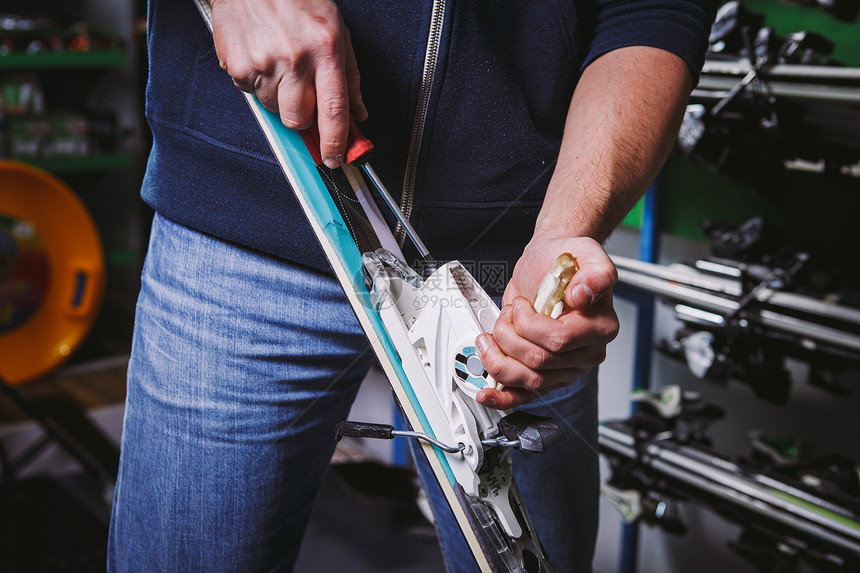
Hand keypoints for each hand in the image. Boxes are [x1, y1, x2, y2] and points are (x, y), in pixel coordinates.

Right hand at [210, 0, 366, 167]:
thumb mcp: (338, 31)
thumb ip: (350, 77)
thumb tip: (358, 113)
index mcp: (325, 50)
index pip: (334, 112)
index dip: (336, 142)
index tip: (337, 158)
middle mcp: (295, 59)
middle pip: (299, 120)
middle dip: (303, 117)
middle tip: (302, 94)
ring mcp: (264, 63)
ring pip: (274, 109)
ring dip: (279, 97)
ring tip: (281, 64)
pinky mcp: (239, 65)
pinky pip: (251, 93)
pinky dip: (258, 83)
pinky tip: (263, 58)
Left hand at [475, 237, 618, 408]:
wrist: (551, 265)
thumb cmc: (566, 261)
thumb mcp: (586, 255)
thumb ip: (594, 275)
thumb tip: (583, 294)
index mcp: (599, 328)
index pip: (559, 340)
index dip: (529, 324)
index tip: (521, 304)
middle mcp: (585, 353)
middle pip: (538, 362)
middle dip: (510, 336)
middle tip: (506, 315)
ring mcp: (564, 368)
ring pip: (528, 381)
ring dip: (500, 358)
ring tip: (490, 337)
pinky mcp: (544, 374)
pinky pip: (524, 395)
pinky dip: (503, 396)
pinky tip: (486, 393)